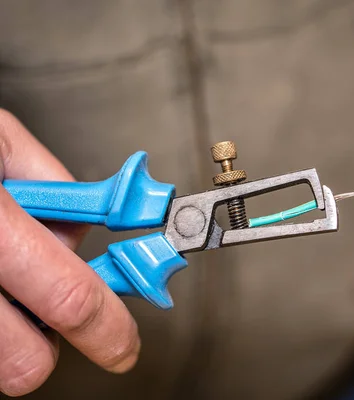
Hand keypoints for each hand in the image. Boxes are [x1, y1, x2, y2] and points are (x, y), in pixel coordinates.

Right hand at [0, 110, 139, 396]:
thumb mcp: (1, 142)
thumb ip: (56, 189)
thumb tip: (81, 237)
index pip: (70, 298)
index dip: (109, 329)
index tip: (124, 343)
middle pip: (25, 363)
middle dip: (49, 343)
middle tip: (49, 312)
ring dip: (8, 338)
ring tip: (4, 287)